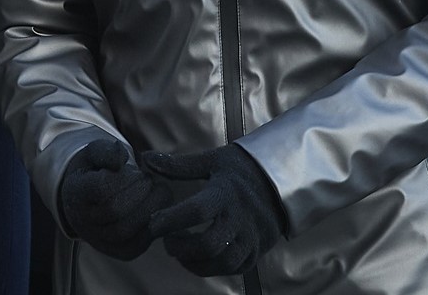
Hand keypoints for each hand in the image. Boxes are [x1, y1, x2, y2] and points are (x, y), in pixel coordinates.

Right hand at [58, 139, 169, 260]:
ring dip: (150, 207)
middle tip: (149, 179)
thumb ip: (106, 151)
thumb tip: (121, 159)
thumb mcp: (95, 153)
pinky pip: (138, 245)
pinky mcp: (119, 252)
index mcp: (75, 193)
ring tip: (158, 190)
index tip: (136, 169)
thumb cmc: (95, 171)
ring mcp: (99, 241)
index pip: (101, 188)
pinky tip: (158, 206)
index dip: (125, 177)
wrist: (90, 201)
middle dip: (140, 191)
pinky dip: (153, 225)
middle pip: (114, 210)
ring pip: (126, 230)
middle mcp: (82, 221)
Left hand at [142, 145, 283, 275]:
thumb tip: (145, 158)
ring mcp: (253, 236)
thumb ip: (178, 165)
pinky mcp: (259, 249)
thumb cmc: (241, 168)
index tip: (153, 224)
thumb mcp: (212, 160)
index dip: (170, 220)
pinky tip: (200, 259)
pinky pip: (236, 268)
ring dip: (195, 263)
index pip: (196, 211)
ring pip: (223, 262)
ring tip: (181, 253)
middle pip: (208, 244)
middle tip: (166, 242)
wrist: (282, 178)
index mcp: (227, 192)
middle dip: (180, 248)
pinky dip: (214, 268)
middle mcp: (242, 216)